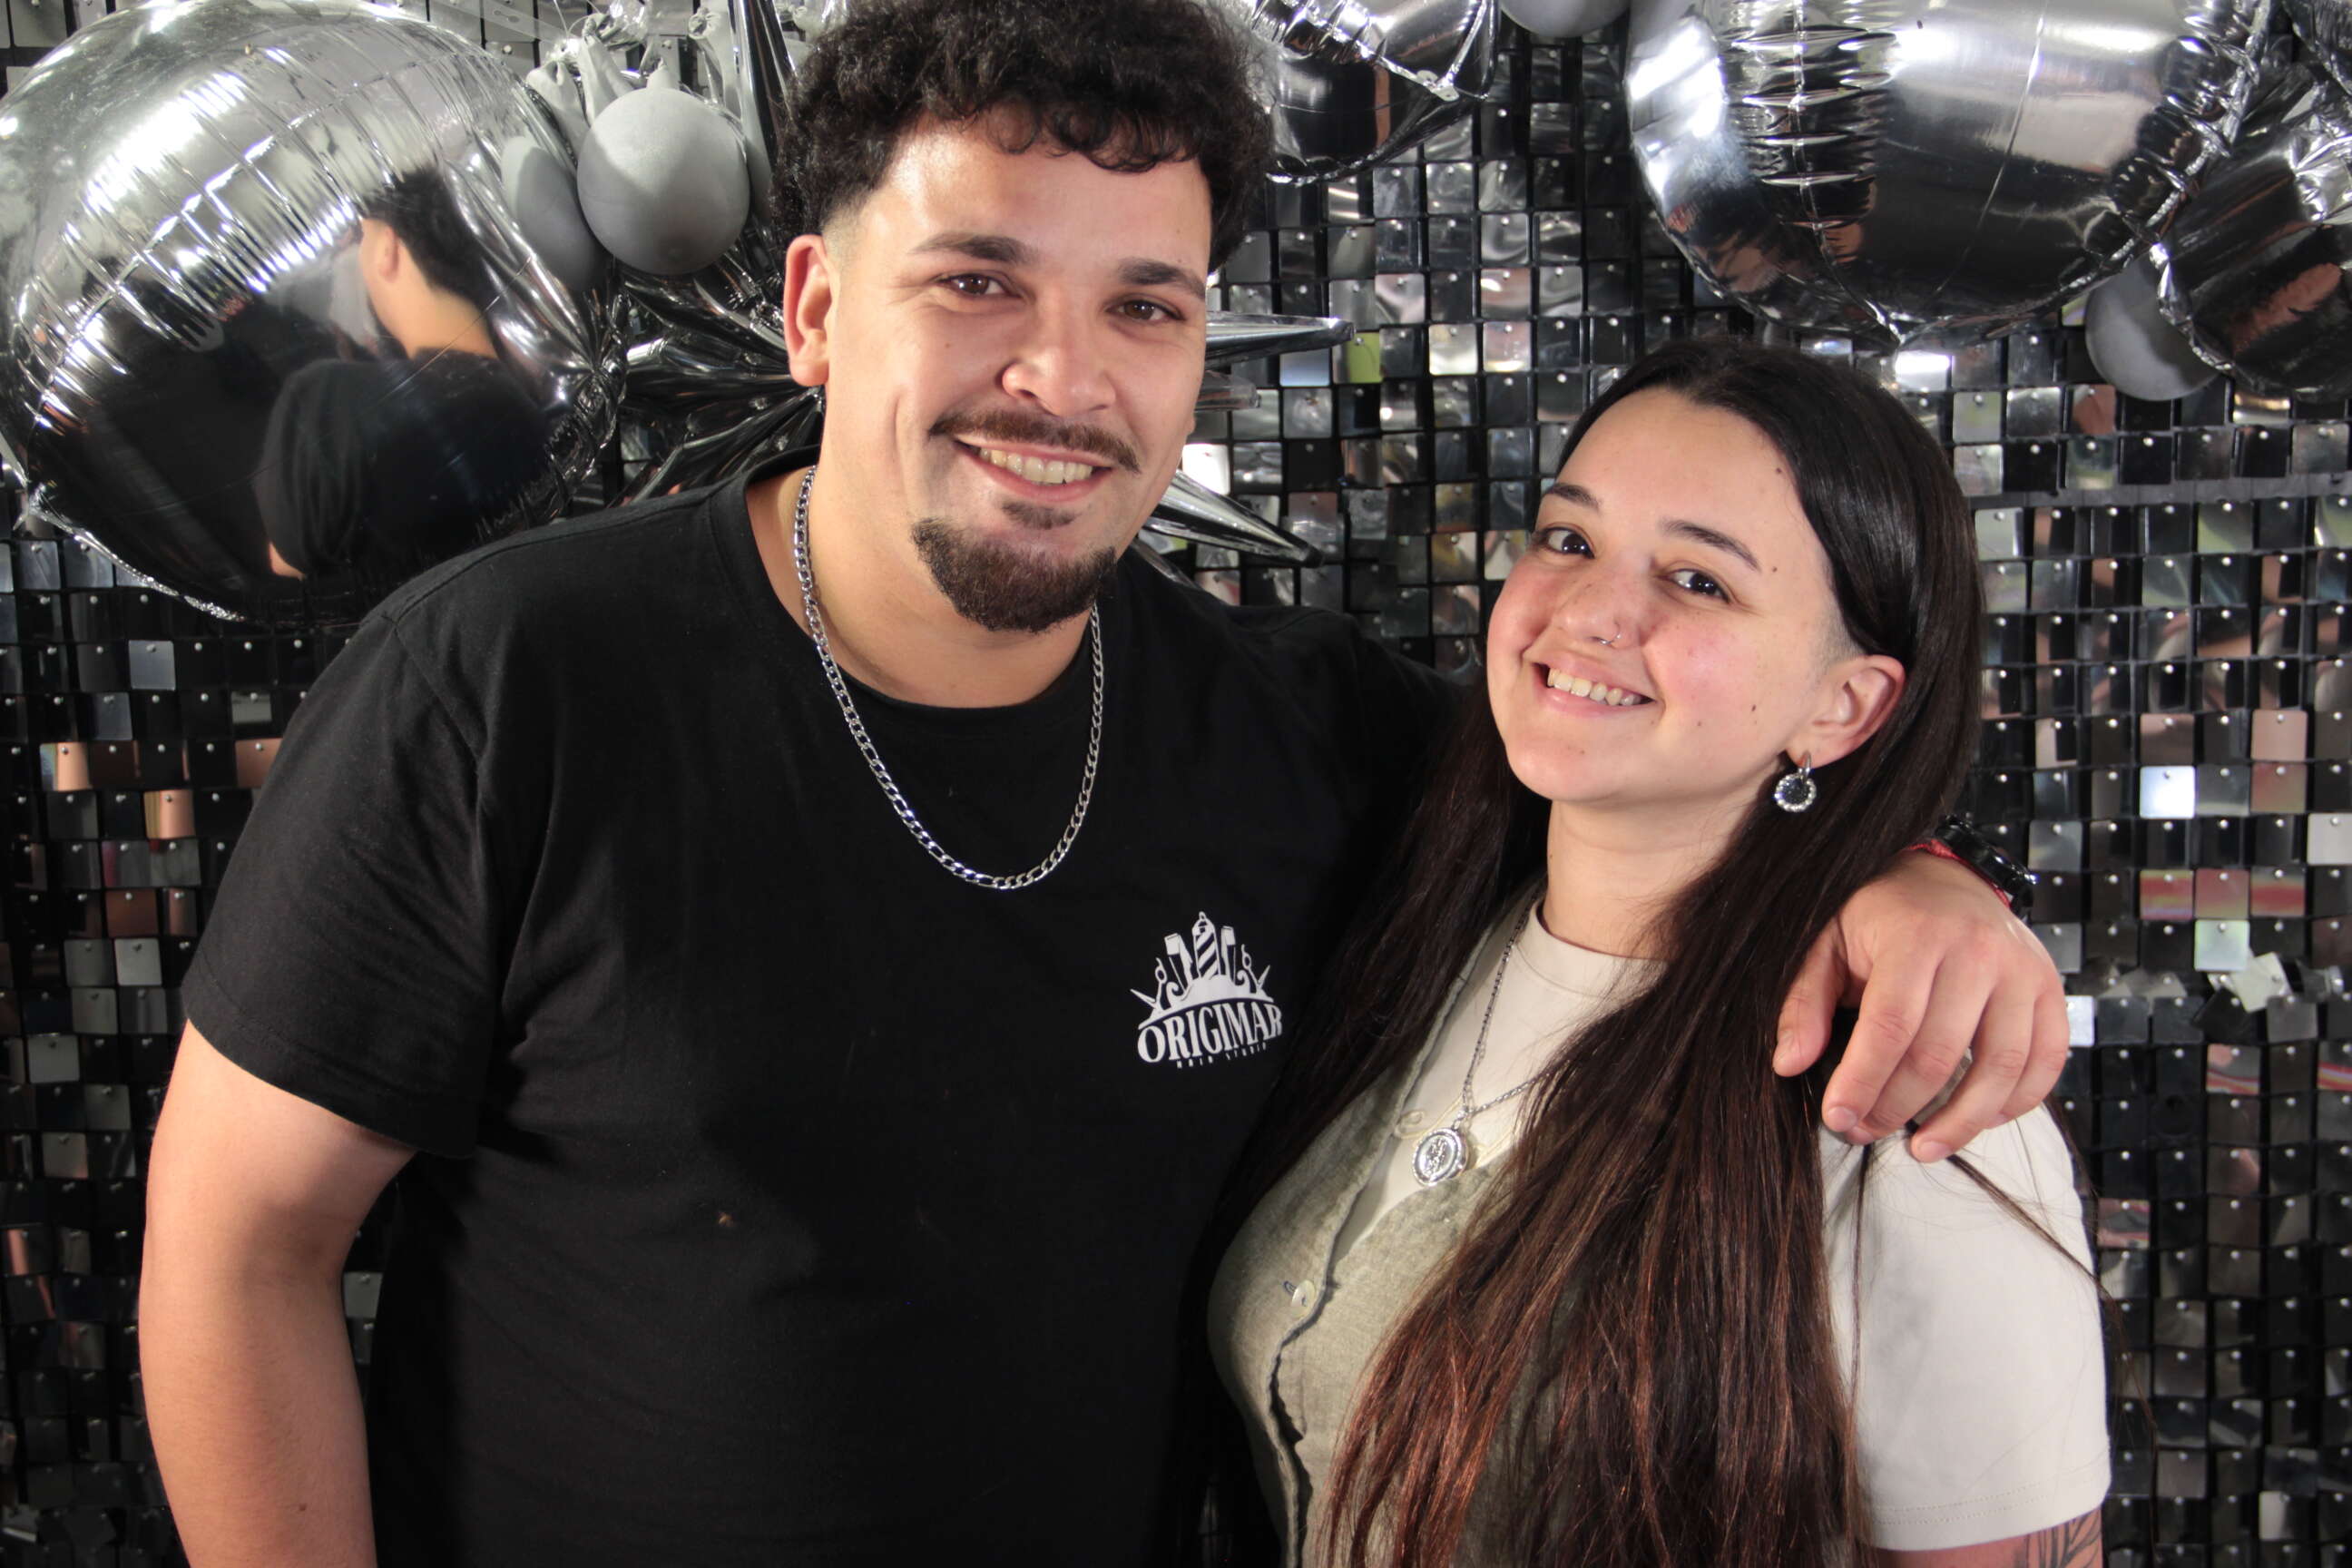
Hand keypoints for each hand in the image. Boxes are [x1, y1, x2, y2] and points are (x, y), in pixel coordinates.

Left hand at [1773, 851, 2067, 1160]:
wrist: (1947, 878)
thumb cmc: (1879, 918)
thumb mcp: (1826, 943)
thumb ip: (1805, 1002)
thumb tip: (1789, 1064)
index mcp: (1917, 936)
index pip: (1891, 1025)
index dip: (1863, 1080)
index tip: (1838, 1118)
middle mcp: (1978, 952)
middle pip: (1940, 1054)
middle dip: (1897, 1107)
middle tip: (1866, 1131)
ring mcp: (2023, 972)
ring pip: (2000, 1067)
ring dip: (1960, 1122)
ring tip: (1922, 1148)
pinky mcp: (2051, 989)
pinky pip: (2045, 1061)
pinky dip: (2015, 1102)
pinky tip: (1978, 1120)